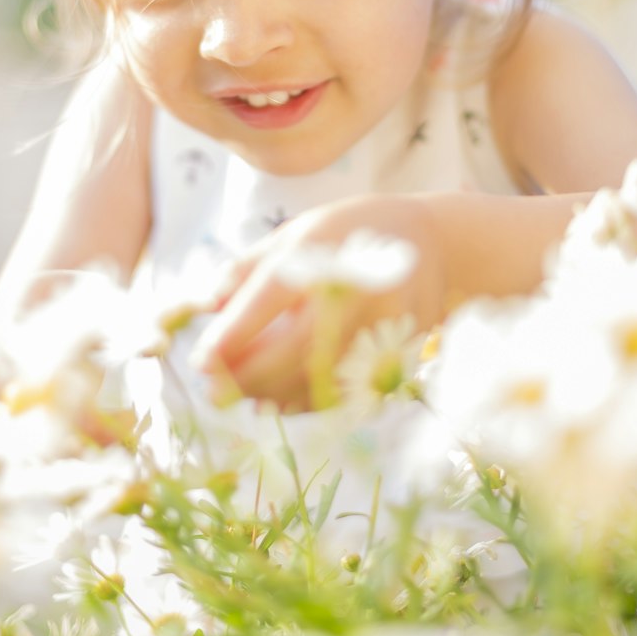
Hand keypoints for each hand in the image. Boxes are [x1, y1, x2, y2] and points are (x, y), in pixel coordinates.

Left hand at [188, 194, 444, 409]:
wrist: (436, 243)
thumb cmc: (350, 233)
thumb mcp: (298, 232)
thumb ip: (250, 266)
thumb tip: (209, 306)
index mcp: (324, 247)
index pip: (273, 294)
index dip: (235, 332)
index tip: (201, 361)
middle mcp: (357, 285)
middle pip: (297, 346)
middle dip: (249, 376)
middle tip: (212, 392)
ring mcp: (384, 320)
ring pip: (321, 375)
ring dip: (273, 394)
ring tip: (240, 398)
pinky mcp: (401, 349)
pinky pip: (347, 389)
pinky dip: (307, 402)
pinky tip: (277, 403)